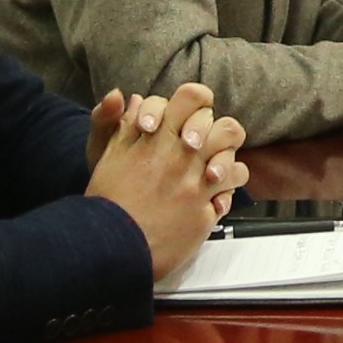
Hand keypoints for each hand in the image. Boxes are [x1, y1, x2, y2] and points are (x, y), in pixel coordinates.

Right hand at [91, 83, 246, 282]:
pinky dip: (223, 195)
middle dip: (221, 132)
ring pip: (234, 163)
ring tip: (212, 172)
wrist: (109, 245)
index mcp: (160, 137)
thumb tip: (135, 98)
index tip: (190, 114)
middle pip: (227, 128)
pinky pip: (228, 197)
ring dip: (226, 164)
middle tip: (206, 146)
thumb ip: (124, 124)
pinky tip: (212, 197)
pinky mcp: (204, 214)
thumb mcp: (108, 154)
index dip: (197, 101)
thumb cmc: (107, 200)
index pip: (194, 97)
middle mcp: (184, 158)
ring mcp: (198, 187)